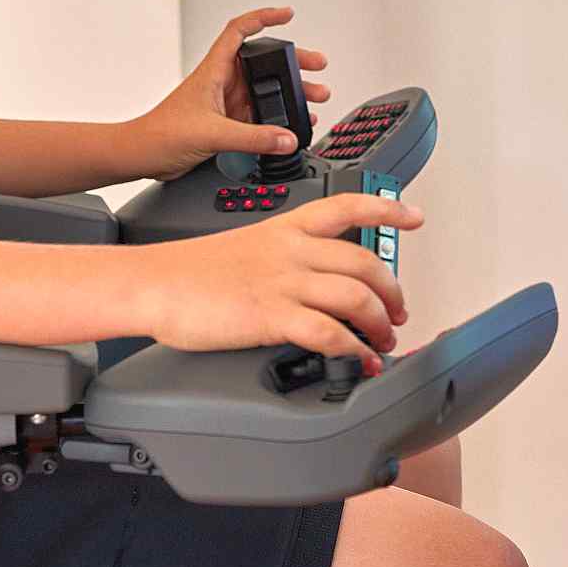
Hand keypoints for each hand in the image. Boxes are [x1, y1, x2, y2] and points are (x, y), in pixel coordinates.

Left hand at [123, 6, 332, 181]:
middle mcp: (221, 82)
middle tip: (316, 65)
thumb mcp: (212, 133)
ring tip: (314, 97)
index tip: (287, 14)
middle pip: (263, 63)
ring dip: (289, 92)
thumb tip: (286, 138)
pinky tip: (291, 125)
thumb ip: (253, 138)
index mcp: (213, 70)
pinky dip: (278, 118)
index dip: (263, 18)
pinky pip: (259, 115)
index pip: (239, 31)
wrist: (142, 155)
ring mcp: (225, 102)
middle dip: (292, 62)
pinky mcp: (226, 123)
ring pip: (265, 90)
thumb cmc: (160, 133)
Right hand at [140, 194, 422, 374]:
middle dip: (392, 291)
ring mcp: (283, 282)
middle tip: (397, 313)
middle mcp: (291, 251)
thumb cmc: (191, 271)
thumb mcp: (247, 248)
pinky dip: (353, 349)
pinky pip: (329, 332)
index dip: (386, 211)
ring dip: (379, 323)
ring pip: (356, 296)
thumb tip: (310, 284)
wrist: (154, 283)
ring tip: (382, 342)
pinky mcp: (272, 316)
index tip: (413, 217)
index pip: (347, 206)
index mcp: (286, 228)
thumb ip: (283, 259)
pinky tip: (359, 360)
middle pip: (365, 262)